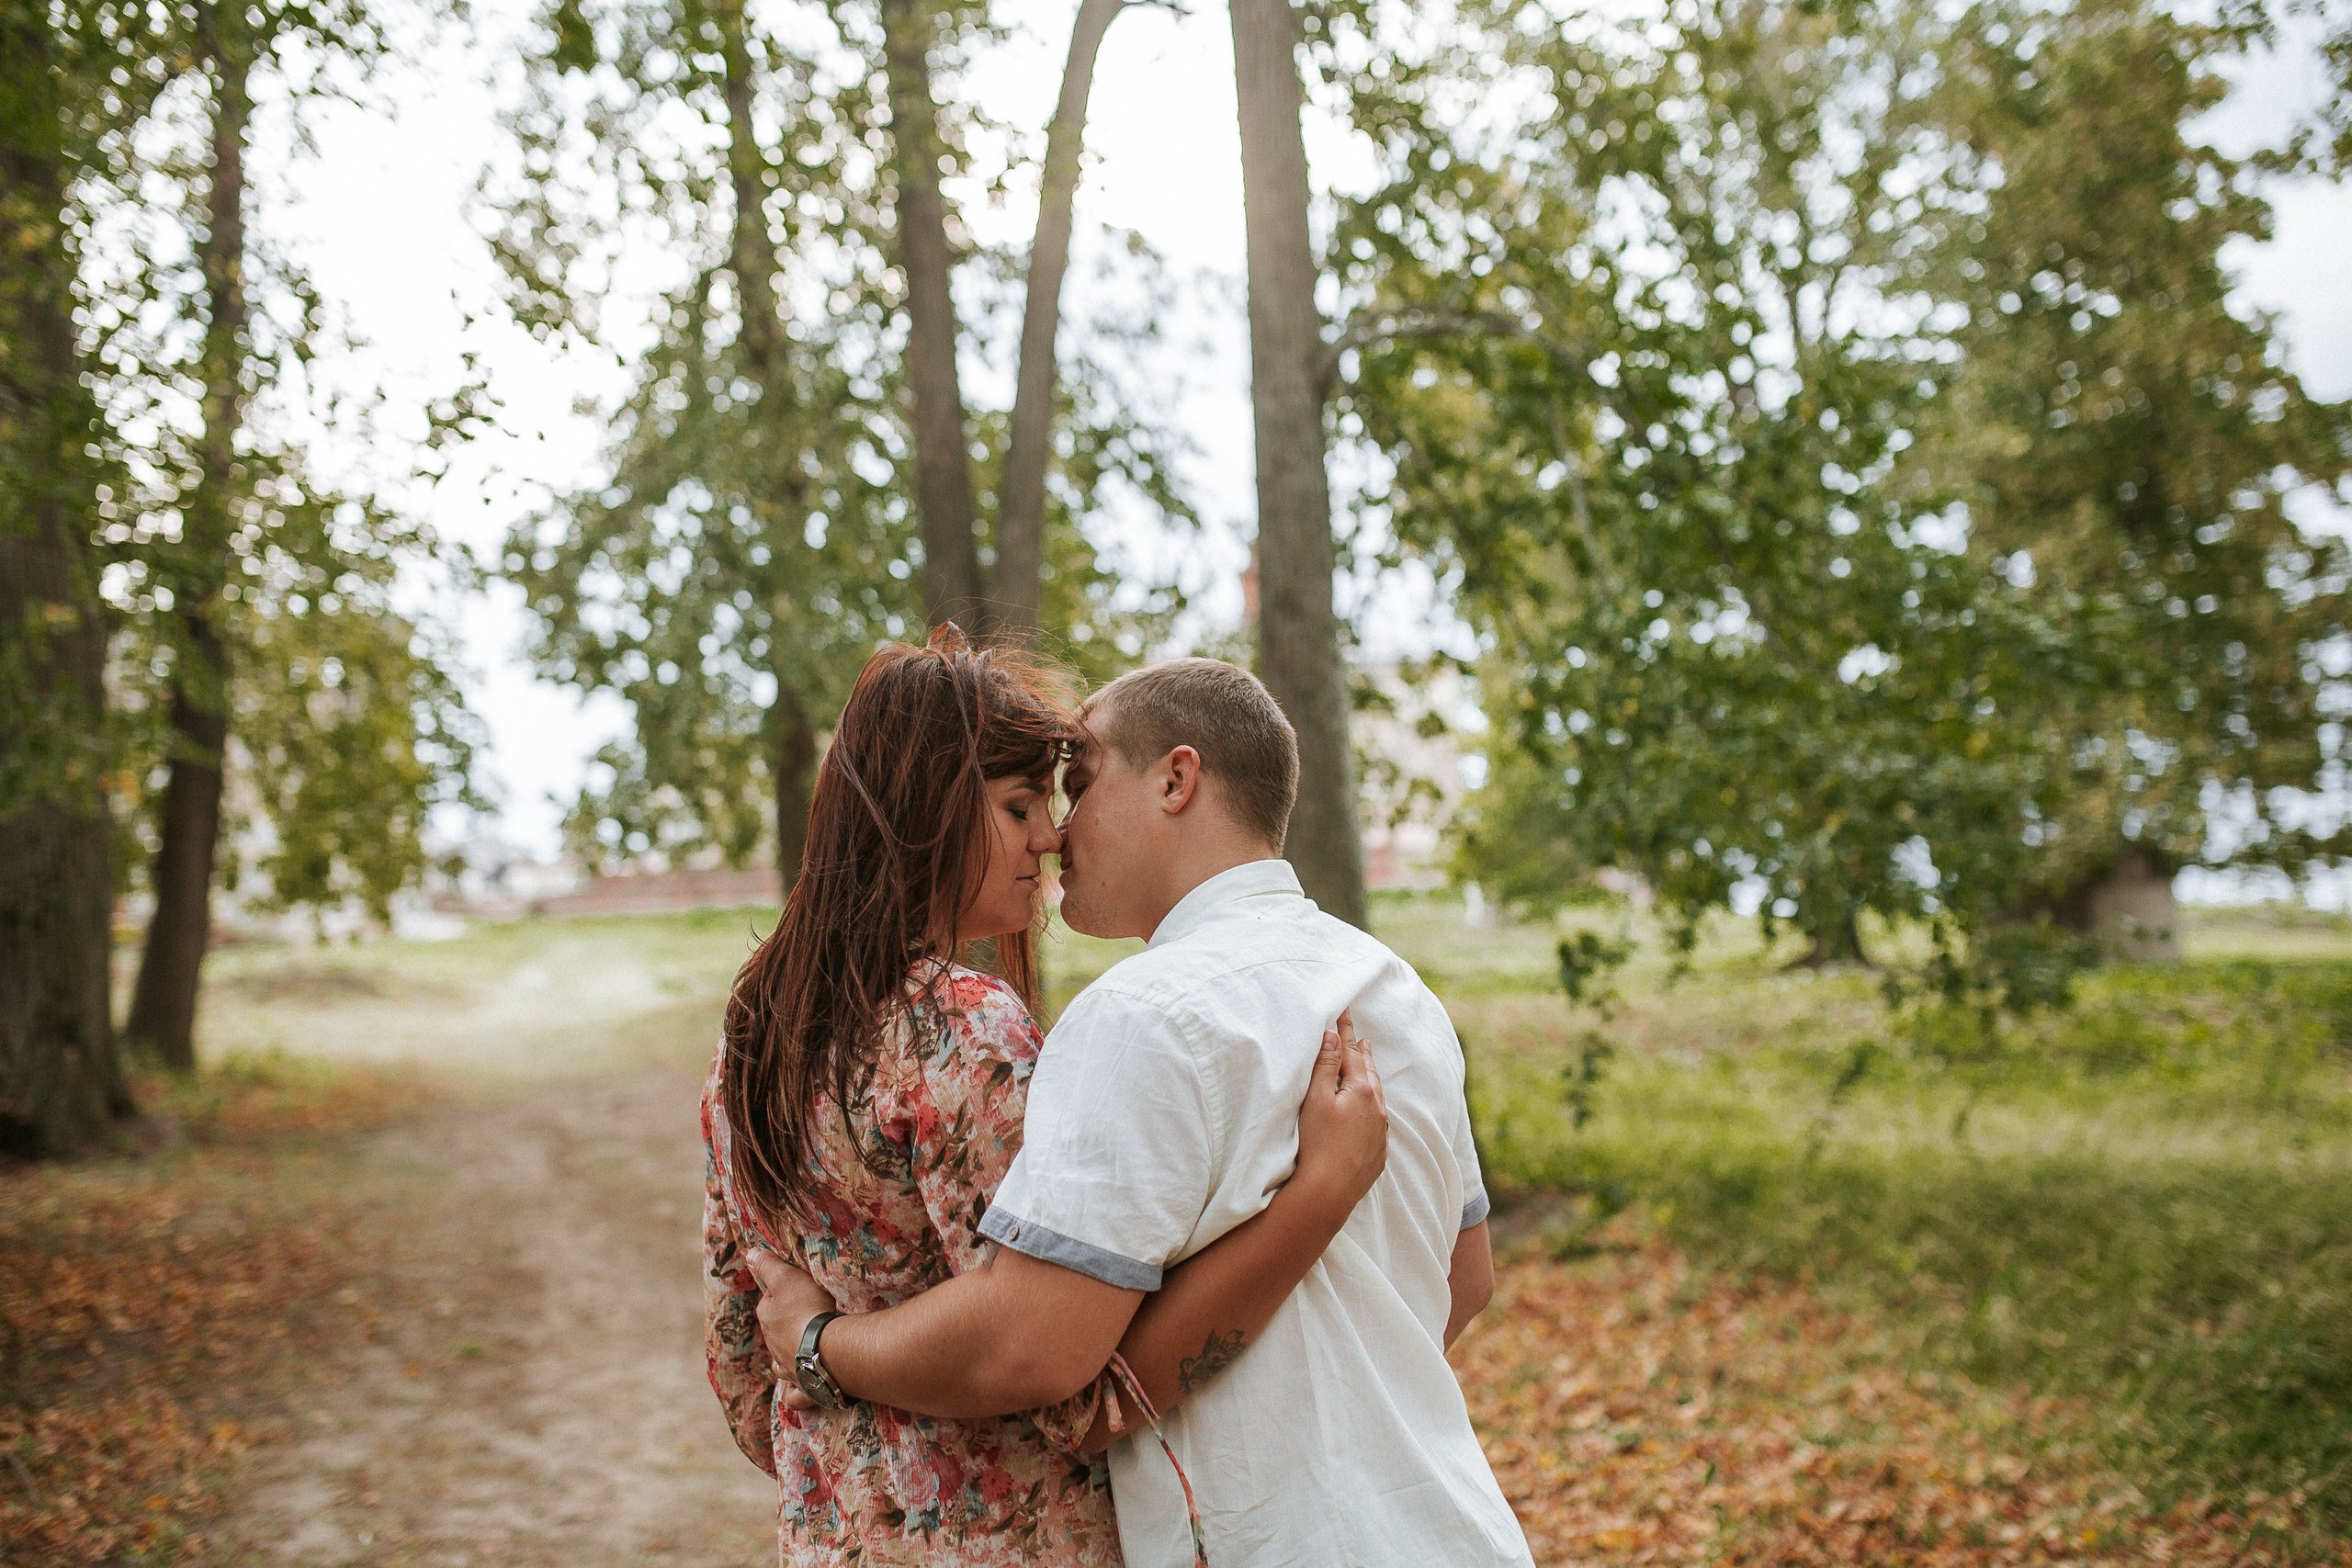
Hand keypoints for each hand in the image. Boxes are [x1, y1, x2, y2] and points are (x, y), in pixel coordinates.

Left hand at [749, 1248, 838, 1411]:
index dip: (782, 1295)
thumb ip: (768, 1266)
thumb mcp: (786, 1278)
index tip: (798, 1290)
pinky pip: (795, 1395)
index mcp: (768, 1319)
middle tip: (805, 1319)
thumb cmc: (807, 1310)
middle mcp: (773, 1347)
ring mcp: (788, 1370)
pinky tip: (798, 1391)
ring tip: (797, 1355)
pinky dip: (794, 1393)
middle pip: (776, 1335)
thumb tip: (749, 1253)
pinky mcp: (805, 1389)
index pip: (769, 1303)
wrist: (827, 1349)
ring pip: (781, 1365)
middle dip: (785, 1328)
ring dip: (786, 1360)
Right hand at [1293, 1009, 1387, 1204]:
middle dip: (1362, 1052)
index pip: (1352, 1053)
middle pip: (1369, 1072)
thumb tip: (1333, 1036)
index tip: (1343, 1013)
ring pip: (1377, 1096)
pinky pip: (1378, 1120)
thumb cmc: (1317, 1143)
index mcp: (1362, 1091)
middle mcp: (1377, 1109)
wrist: (1329, 1192)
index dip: (1345, 1032)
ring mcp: (1380, 1132)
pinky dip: (1372, 1106)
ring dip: (1370, 1077)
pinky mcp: (1377, 1152)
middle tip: (1359, 1037)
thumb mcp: (1316, 1099)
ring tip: (1367, 1065)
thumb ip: (1325, 1066)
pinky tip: (1369, 1110)